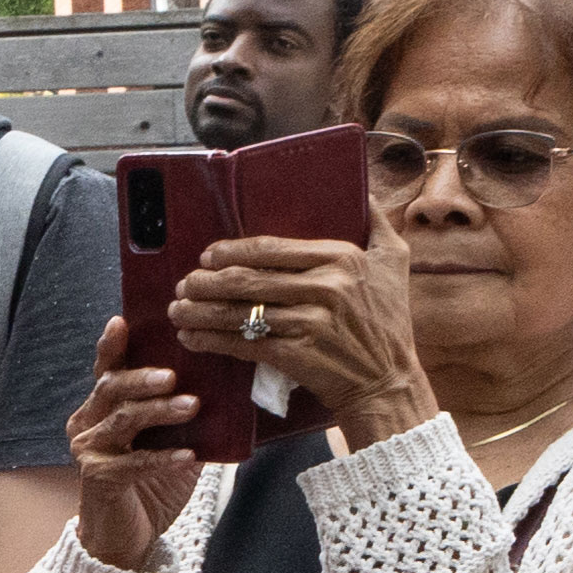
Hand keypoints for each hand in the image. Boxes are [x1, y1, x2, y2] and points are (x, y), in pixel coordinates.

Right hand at [67, 318, 205, 571]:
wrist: (127, 539)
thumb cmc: (150, 487)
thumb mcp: (170, 443)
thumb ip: (181, 417)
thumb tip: (224, 388)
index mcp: (100, 409)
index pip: (106, 370)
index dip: (112, 346)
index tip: (123, 321)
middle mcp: (87, 424)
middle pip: (111, 388)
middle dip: (143, 378)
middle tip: (173, 374)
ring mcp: (89, 451)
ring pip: (123, 420)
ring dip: (159, 411)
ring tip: (192, 406)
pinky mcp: (98, 479)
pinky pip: (133, 463)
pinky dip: (162, 458)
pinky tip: (188, 457)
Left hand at [167, 234, 428, 433]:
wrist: (389, 383)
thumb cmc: (389, 322)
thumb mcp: (395, 264)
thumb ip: (379, 224)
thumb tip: (364, 190)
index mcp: (341, 258)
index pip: (270, 247)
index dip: (231, 251)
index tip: (207, 255)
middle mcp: (325, 287)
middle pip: (247, 279)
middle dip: (205, 282)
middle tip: (184, 284)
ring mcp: (310, 322)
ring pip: (239, 311)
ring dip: (199, 311)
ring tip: (177, 309)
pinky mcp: (296, 355)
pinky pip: (243, 343)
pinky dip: (211, 340)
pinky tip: (192, 337)